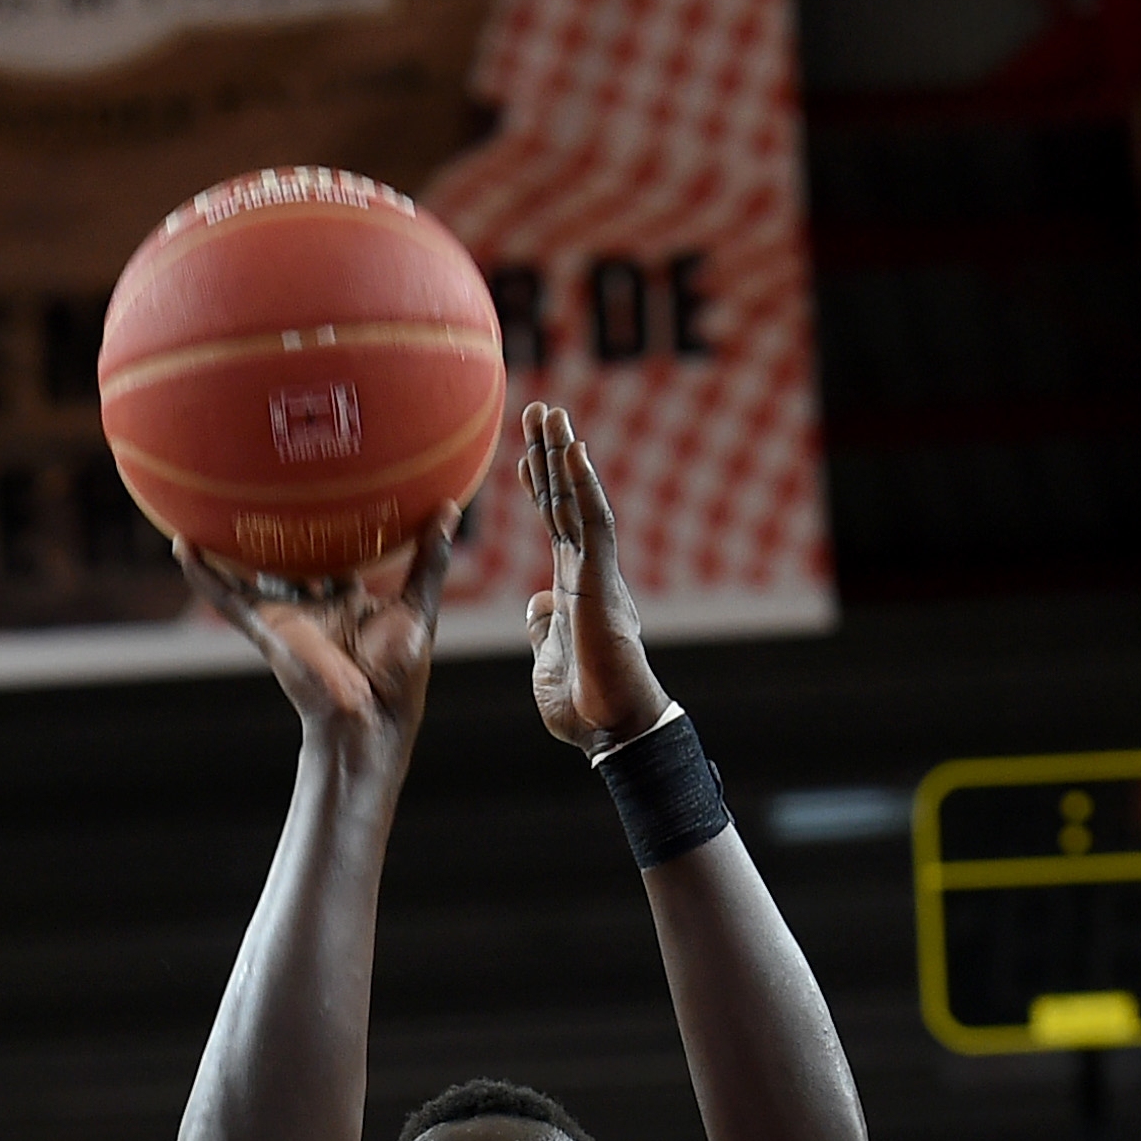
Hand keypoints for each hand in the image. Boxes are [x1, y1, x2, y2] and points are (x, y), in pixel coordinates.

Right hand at [177, 509, 458, 769]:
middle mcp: (314, 605)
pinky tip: (180, 545)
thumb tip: (449, 507)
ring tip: (203, 502)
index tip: (326, 486)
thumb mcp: (417, 606)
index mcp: (348, 601)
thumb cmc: (399, 673)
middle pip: (289, 557)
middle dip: (276, 525)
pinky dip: (203, 574)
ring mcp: (288, 616)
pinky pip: (228, 597)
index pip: (335, 554)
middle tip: (265, 477)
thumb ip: (429, 559)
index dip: (330, 524)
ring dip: (226, 543)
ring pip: (250, 571)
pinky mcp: (268, 628)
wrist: (370, 717)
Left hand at [519, 403, 670, 755]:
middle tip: (538, 410)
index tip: (527, 455)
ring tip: (551, 414)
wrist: (613, 729)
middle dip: (550, 456)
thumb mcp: (547, 662)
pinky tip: (573, 452)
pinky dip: (583, 487)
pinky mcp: (603, 583)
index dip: (542, 488)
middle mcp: (588, 572)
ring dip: (565, 456)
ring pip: (579, 502)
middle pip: (565, 501)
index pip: (555, 526)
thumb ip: (544, 629)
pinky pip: (594, 525)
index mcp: (573, 589)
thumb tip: (536, 603)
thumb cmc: (584, 708)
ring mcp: (597, 574)